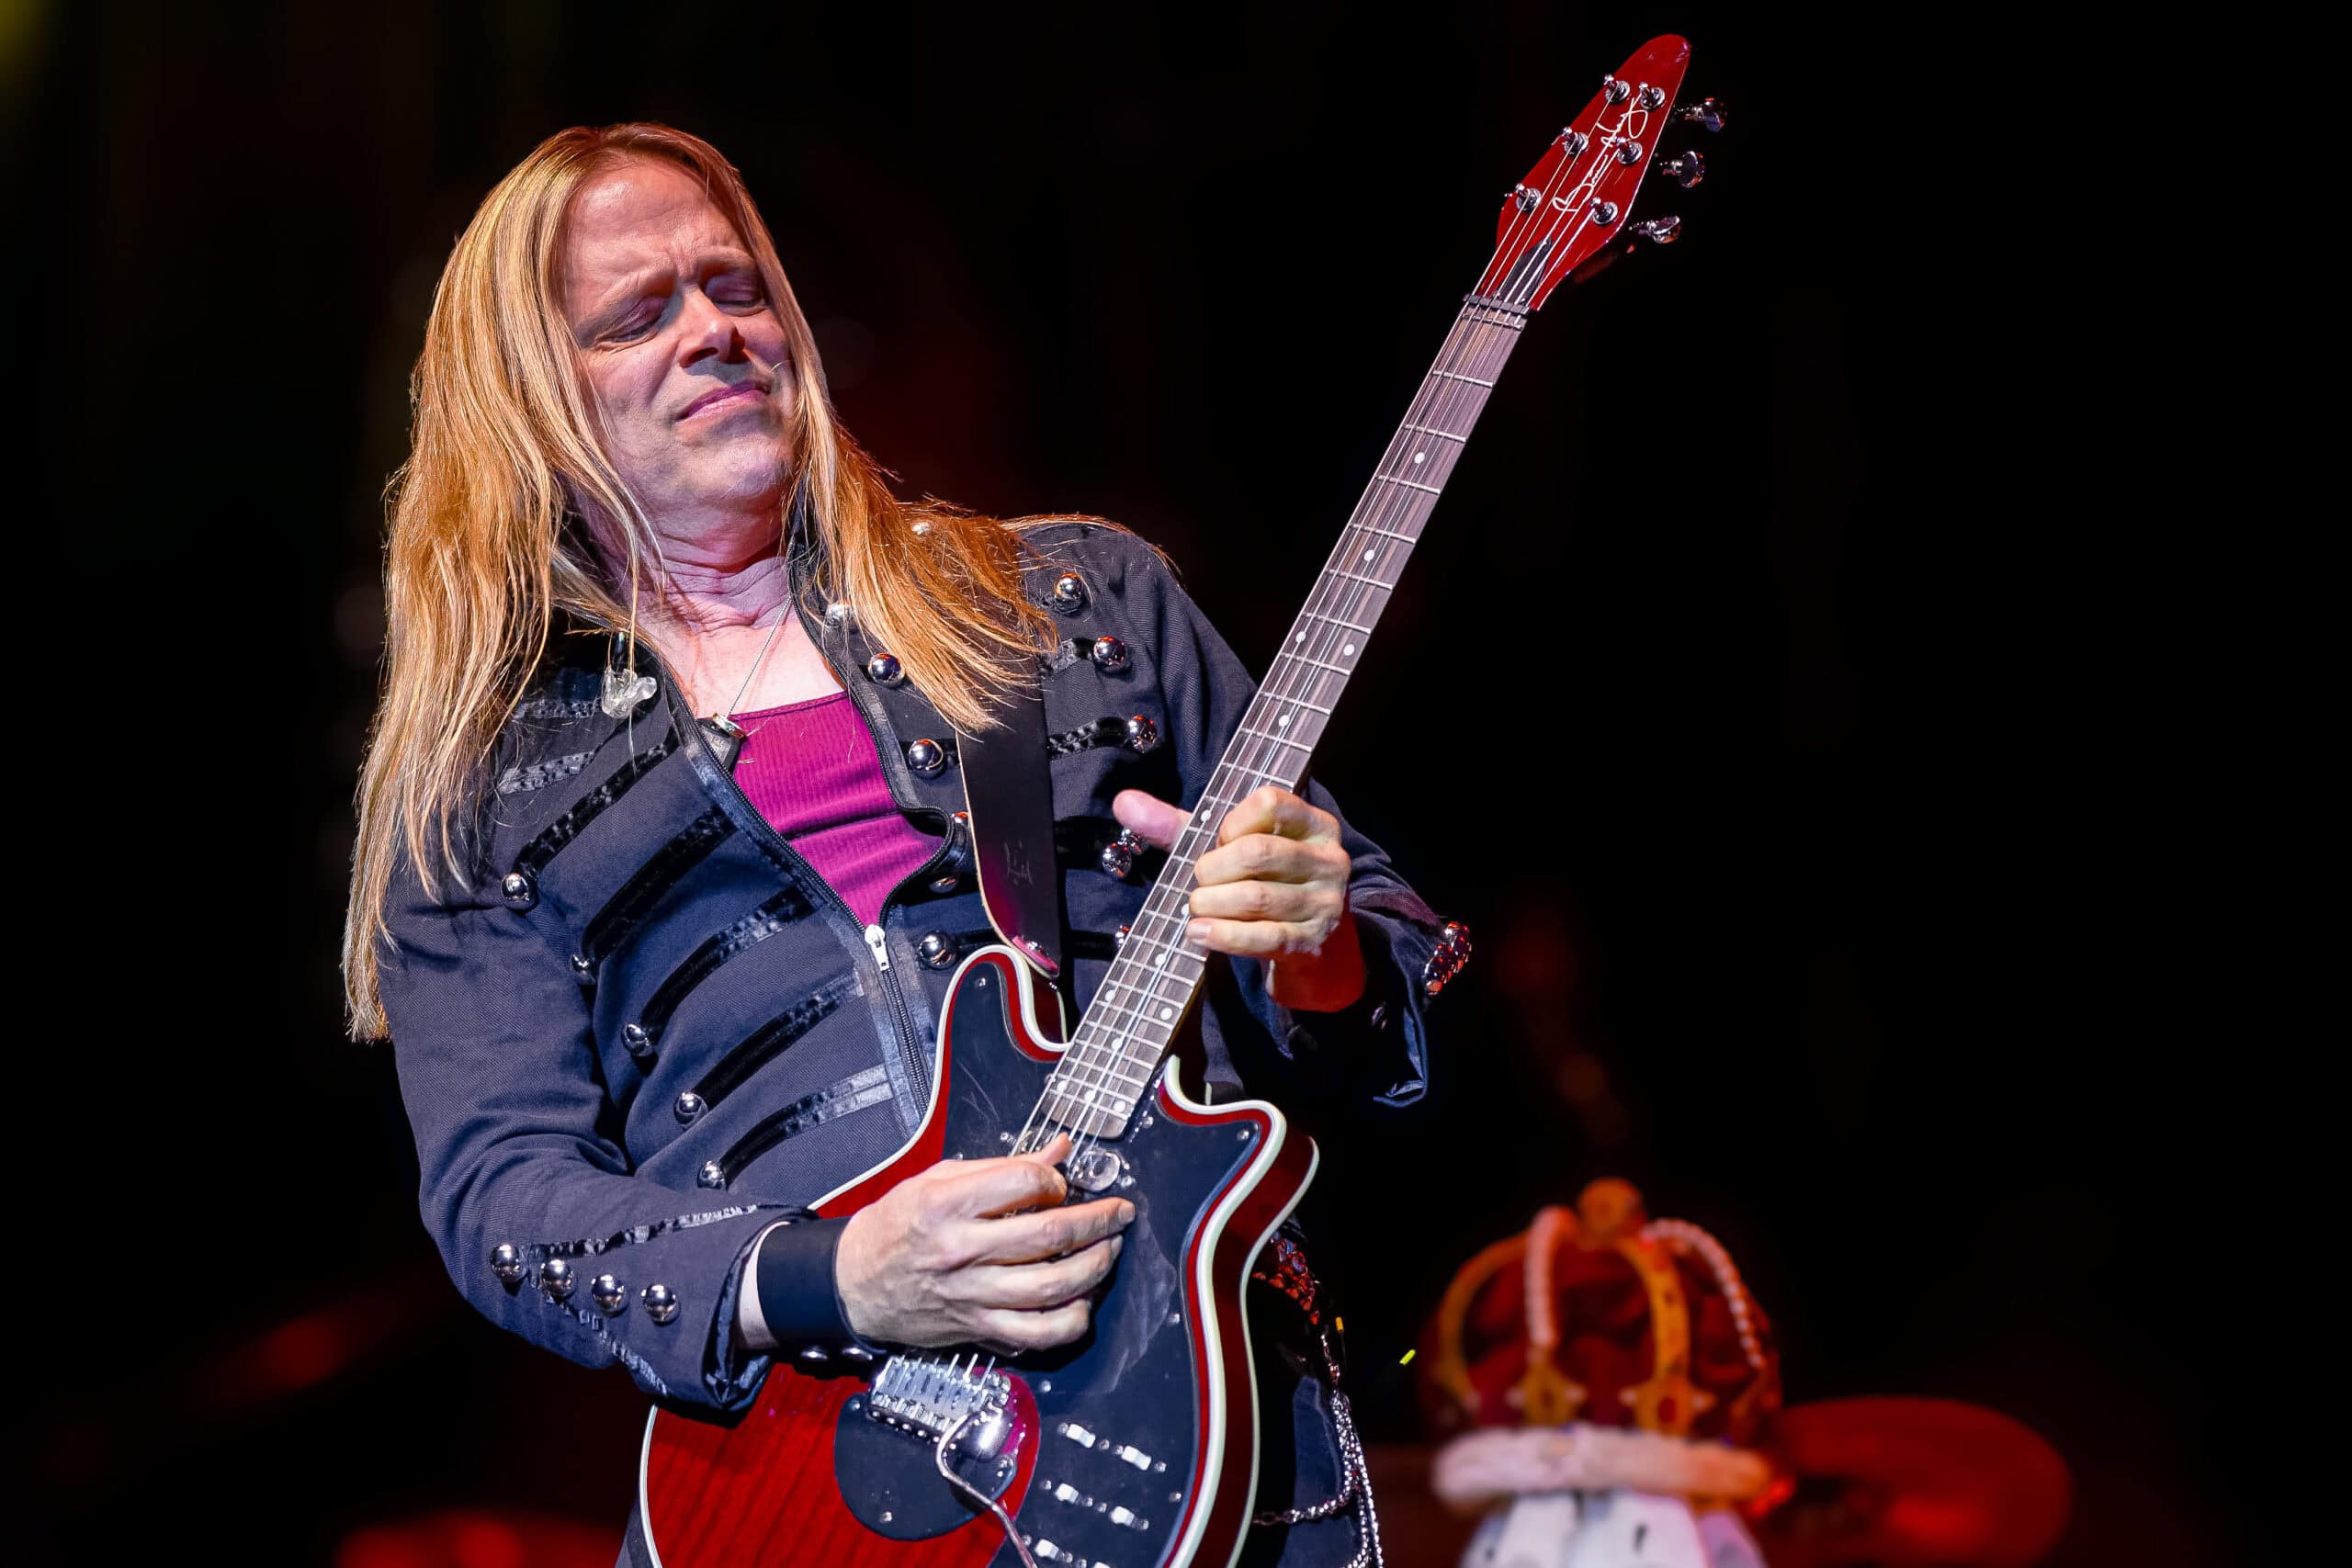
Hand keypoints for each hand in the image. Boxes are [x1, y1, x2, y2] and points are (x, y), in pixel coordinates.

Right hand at [833, 1134, 1133, 1351]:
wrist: (854, 1284)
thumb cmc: (895, 1226)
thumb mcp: (937, 1180)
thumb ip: (1002, 1166)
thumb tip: (1058, 1150)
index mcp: (948, 1204)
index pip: (1025, 1181)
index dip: (1056, 1179)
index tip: (1061, 1183)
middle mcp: (962, 1250)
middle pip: (1050, 1234)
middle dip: (1098, 1220)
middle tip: (1119, 1212)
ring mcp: (973, 1294)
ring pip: (1053, 1285)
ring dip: (1095, 1266)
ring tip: (1109, 1250)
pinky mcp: (978, 1329)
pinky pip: (1037, 1333)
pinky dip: (1071, 1320)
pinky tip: (1083, 1301)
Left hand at [1113, 785, 1367, 1011]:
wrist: (1309, 945)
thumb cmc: (1262, 883)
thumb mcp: (1227, 849)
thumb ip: (1177, 825)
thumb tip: (1124, 801)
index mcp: (1313, 823)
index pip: (1271, 802)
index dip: (1232, 822)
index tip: (1219, 840)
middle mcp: (1328, 858)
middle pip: (1258, 852)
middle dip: (1213, 868)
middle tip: (1198, 881)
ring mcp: (1324, 902)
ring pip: (1257, 898)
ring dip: (1212, 903)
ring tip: (1195, 907)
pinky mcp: (1312, 942)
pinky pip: (1264, 937)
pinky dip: (1223, 935)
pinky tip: (1197, 932)